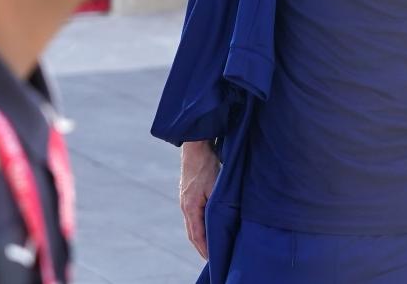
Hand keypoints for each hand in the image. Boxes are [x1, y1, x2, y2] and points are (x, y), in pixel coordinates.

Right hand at [180, 140, 219, 258]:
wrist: (195, 147)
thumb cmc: (207, 166)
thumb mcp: (216, 187)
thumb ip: (217, 206)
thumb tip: (222, 224)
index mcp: (190, 207)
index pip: (197, 236)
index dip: (204, 249)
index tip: (213, 259)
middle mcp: (185, 206)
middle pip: (192, 233)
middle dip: (201, 248)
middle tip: (211, 259)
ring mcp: (184, 200)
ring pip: (191, 225)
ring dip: (199, 238)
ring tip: (208, 248)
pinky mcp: (187, 194)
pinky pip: (192, 216)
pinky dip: (198, 226)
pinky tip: (204, 228)